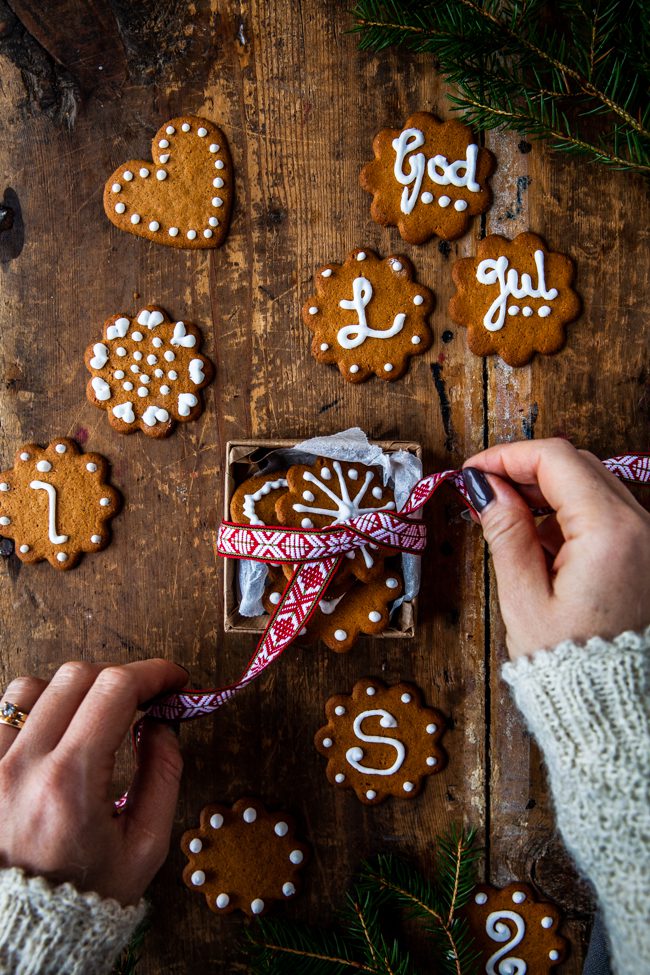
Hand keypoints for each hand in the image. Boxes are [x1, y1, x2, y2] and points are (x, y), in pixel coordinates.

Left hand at [0, 658, 187, 904]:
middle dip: (120, 679)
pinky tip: (57, 733)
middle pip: (76, 676)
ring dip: (71, 691)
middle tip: (143, 700)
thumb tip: (162, 723)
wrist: (27, 932)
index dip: (154, 673)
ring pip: (31, 687)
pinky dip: (35, 711)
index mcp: (70, 783)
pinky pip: (2, 714)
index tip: (174, 681)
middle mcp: (24, 767)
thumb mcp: (146, 845)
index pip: (115, 689)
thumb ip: (162, 774)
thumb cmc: (86, 896)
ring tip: (94, 717)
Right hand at [462, 438, 649, 658]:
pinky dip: (567, 514)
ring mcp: (646, 538)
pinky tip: (539, 544)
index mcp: (609, 532)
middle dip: (524, 471)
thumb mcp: (524, 597)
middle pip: (576, 465)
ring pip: (590, 484)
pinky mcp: (642, 552)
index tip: (473, 471)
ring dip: (545, 492)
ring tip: (506, 523)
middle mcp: (639, 527)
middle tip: (483, 493)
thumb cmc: (569, 662)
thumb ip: (505, 532)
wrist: (610, 705)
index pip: (556, 459)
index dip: (507, 456)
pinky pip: (603, 512)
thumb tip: (486, 487)